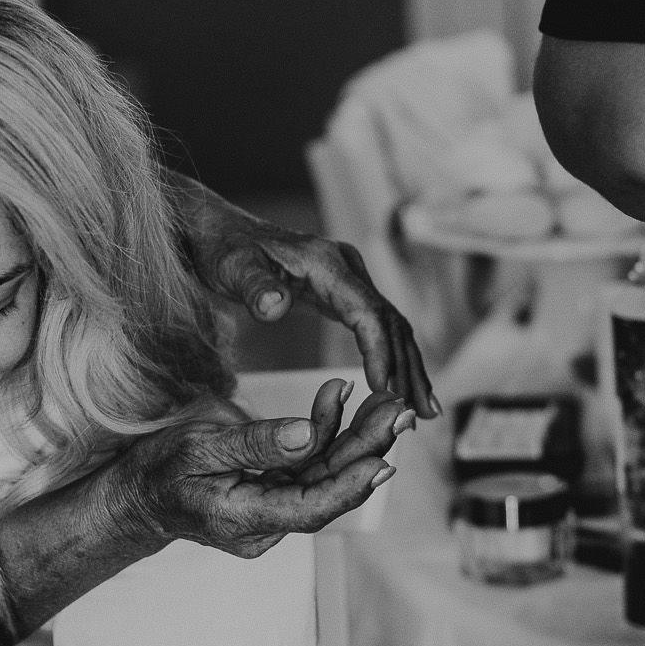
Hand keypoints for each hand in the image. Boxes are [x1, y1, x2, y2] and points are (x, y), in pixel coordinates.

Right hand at [104, 381, 415, 557]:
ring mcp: (273, 511)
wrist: (137, 500)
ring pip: (325, 474)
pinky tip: (338, 397)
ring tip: (382, 400)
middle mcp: (268, 524)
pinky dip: (325, 431)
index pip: (309, 508)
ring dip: (355, 437)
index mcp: (246, 520)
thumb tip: (306, 435)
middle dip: (368, 449)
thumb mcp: (195, 449)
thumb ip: (252, 444)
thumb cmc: (158, 474)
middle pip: (328, 488)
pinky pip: (309, 465)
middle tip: (400, 413)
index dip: (349, 487)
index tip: (383, 462)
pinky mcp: (274, 494)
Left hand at [171, 180, 439, 415]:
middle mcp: (347, 268)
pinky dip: (393, 357)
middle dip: (409, 368)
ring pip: (392, 326)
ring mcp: (349, 279)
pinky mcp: (343, 293)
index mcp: (327, 264)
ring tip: (426, 411)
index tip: (387, 392)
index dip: (382, 353)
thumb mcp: (231, 269)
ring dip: (410, 367)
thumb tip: (275, 305)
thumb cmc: (222, 250)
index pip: (369, 312)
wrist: (217, 230)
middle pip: (391, 322)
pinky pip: (377, 328)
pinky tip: (399, 387)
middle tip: (421, 415)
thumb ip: (253, 287)